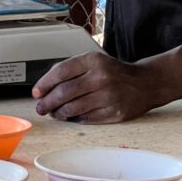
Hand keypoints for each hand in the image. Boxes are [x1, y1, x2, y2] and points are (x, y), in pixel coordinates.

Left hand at [33, 50, 156, 123]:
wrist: (145, 83)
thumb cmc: (114, 73)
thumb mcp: (94, 62)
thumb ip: (70, 69)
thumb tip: (45, 87)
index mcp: (93, 61)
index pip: (61, 72)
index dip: (44, 84)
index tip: (36, 92)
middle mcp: (101, 77)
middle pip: (64, 92)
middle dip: (47, 102)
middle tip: (41, 107)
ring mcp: (108, 96)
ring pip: (73, 108)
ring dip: (58, 113)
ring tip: (53, 113)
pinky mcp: (114, 113)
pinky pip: (86, 119)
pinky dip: (74, 119)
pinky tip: (70, 117)